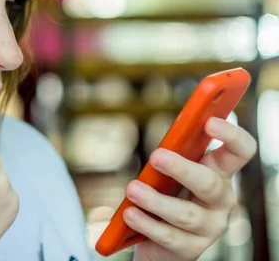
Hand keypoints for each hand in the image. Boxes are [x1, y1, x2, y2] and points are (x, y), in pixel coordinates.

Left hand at [125, 117, 256, 260]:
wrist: (154, 237)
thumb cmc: (164, 192)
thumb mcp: (167, 171)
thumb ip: (171, 155)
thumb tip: (163, 145)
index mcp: (218, 173)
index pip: (240, 151)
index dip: (231, 135)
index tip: (210, 121)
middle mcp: (221, 200)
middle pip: (209, 184)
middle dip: (182, 169)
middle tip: (155, 155)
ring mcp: (209, 227)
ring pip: (187, 214)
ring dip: (156, 200)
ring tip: (132, 189)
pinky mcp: (191, 249)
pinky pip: (169, 236)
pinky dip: (146, 224)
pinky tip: (129, 214)